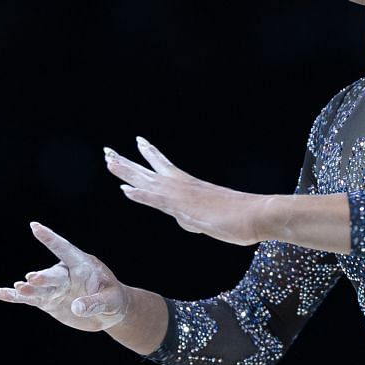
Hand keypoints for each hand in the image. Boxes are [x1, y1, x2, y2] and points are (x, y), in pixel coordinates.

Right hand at [0, 222, 129, 331]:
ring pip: (39, 287)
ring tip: (18, 289)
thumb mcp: (111, 301)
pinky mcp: (49, 301)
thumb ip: (95, 302)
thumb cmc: (114, 299)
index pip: (65, 249)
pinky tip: (0, 293)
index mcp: (83, 264)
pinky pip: (30, 298)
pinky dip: (15, 296)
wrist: (109, 313)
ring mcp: (56, 287)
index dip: (50, 239)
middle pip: (52, 274)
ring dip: (28, 289)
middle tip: (32, 279)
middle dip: (43, 277)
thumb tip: (76, 307)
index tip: (35, 226)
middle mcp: (66, 273)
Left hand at [105, 137, 269, 245]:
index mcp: (189, 185)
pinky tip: (125, 190)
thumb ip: (194, 219)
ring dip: (126, 171)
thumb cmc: (239, 218)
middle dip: (127, 162)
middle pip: (148, 170)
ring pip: (148, 180)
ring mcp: (182, 195)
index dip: (150, 155)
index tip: (138, 143)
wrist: (256, 215)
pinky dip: (141, 195)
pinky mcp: (185, 207)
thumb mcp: (210, 219)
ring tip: (108, 161)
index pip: (164, 166)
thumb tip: (185, 222)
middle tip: (108, 152)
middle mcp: (182, 186)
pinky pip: (158, 200)